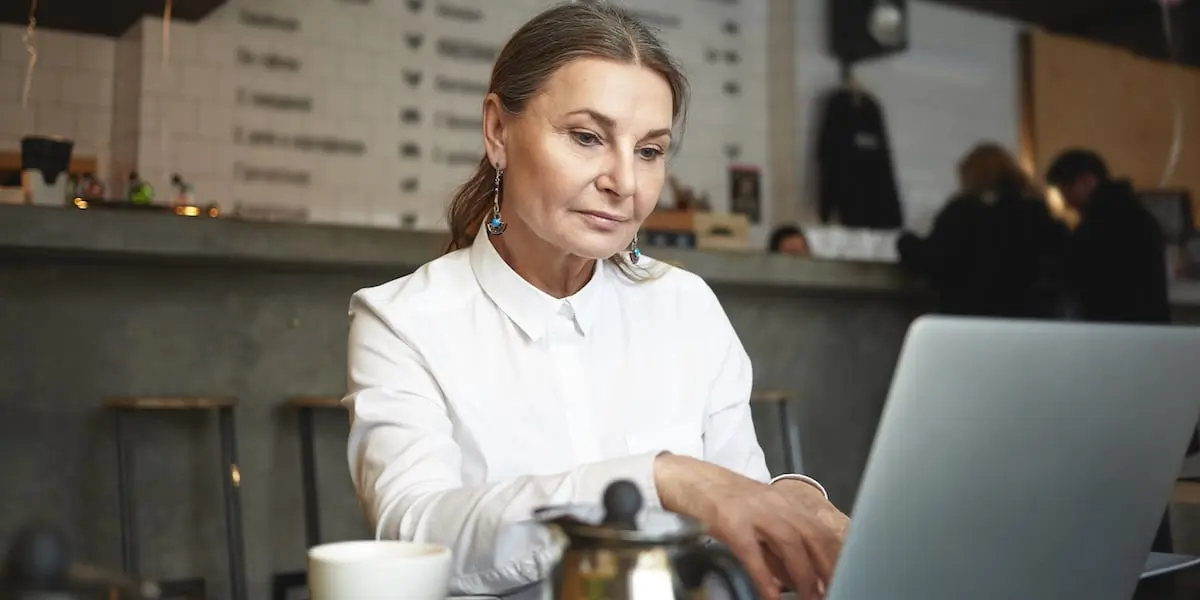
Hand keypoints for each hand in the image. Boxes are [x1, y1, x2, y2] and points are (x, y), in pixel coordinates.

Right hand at [654, 454, 847, 599]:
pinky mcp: (732, 521)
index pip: (822, 532)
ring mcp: (754, 511)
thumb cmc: (727, 502)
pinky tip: (772, 596)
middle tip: (835, 591)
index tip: (847, 577)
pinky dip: (765, 577)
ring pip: (790, 543)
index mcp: (786, 504)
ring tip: (810, 598)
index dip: (837, 557)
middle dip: (828, 568)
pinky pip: (753, 553)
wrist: (691, 480)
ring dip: (804, 576)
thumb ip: (782, 547)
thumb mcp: (761, 518)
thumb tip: (803, 578)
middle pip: (813, 537)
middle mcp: (776, 504)